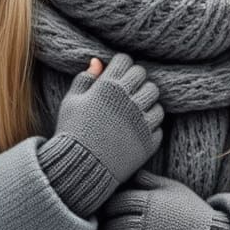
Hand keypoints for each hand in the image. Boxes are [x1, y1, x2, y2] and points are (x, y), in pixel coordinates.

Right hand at [37, 53, 164, 218]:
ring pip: (156, 99)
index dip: (121, 65)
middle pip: (144, 77)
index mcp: (108, 87)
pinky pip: (159, 125)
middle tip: (126, 90)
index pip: (126, 61)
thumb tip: (97, 62)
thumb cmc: (71, 133)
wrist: (79, 169)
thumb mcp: (71, 102)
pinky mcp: (149, 141)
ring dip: (146, 100)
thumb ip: (85, 79)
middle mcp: (128, 101)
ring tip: (134, 109)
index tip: (117, 73)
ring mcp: (141, 121)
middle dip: (135, 80)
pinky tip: (137, 128)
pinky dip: (150, 124)